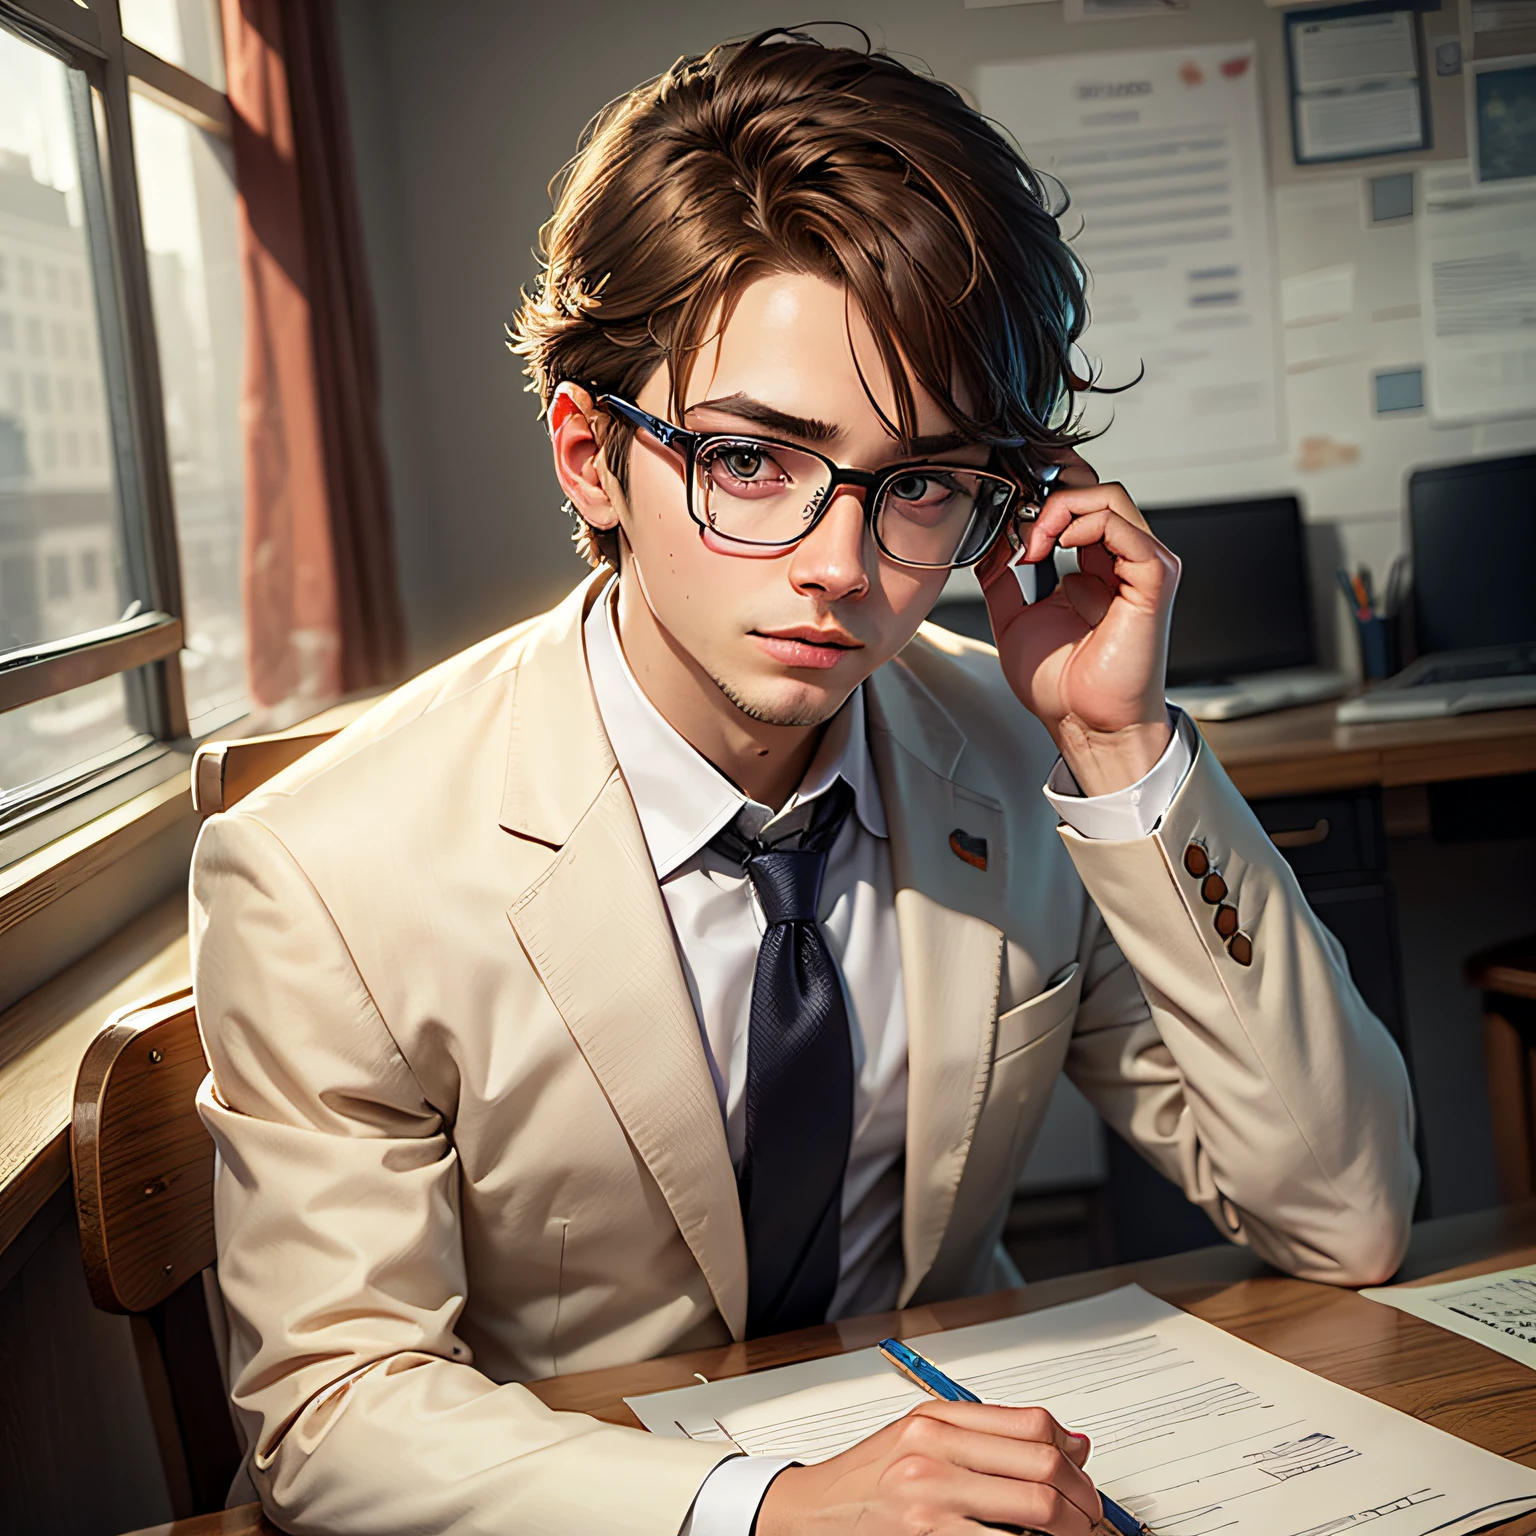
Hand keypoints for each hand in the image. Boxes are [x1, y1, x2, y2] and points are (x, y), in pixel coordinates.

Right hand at [755, 1400, 1101, 1534]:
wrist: (811, 1512)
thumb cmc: (868, 1477)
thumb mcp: (923, 1434)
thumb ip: (993, 1434)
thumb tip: (1074, 1443)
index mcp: (937, 1420)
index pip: (1033, 1427)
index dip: (1074, 1458)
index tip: (1087, 1482)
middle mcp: (933, 1454)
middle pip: (1043, 1471)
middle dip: (1085, 1503)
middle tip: (1095, 1523)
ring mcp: (929, 1503)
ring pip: (1035, 1515)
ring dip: (1071, 1534)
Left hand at [975, 452, 1178, 796]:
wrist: (1085, 723)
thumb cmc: (1063, 685)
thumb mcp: (1014, 617)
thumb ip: (1002, 576)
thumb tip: (991, 540)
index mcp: (1098, 566)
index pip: (1081, 502)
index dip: (1044, 494)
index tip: (1008, 514)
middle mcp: (1124, 560)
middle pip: (1096, 490)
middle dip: (1048, 494)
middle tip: (1018, 527)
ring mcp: (1143, 566)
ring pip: (1109, 497)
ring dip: (1059, 509)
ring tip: (1031, 544)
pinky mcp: (1153, 579)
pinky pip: (1123, 527)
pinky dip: (1082, 524)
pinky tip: (1053, 548)